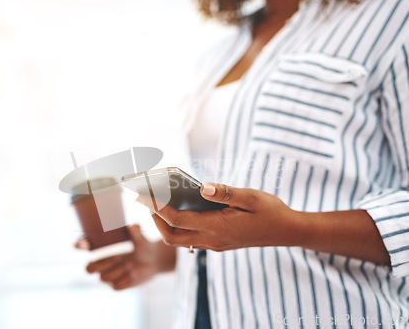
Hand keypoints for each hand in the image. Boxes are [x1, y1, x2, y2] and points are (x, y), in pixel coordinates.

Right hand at [75, 225, 160, 289]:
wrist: (153, 259)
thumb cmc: (140, 244)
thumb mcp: (139, 237)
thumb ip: (135, 231)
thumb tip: (132, 227)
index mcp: (99, 247)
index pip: (81, 246)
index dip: (79, 245)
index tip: (85, 243)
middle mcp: (100, 262)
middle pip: (88, 269)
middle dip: (101, 264)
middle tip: (117, 256)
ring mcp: (107, 275)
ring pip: (103, 278)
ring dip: (117, 271)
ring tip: (130, 264)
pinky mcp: (116, 285)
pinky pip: (115, 286)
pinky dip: (125, 279)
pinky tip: (134, 273)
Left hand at [136, 183, 302, 251]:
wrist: (287, 232)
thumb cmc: (271, 211)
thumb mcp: (251, 197)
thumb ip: (226, 192)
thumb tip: (201, 186)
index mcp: (218, 227)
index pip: (178, 220)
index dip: (158, 207)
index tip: (143, 194)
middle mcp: (213, 239)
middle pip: (172, 237)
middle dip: (154, 220)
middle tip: (144, 199)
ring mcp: (215, 244)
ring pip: (179, 240)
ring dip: (164, 224)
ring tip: (155, 203)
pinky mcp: (218, 243)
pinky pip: (190, 238)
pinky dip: (177, 226)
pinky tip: (177, 209)